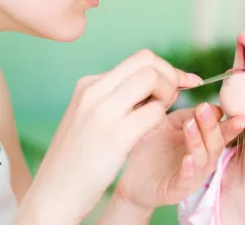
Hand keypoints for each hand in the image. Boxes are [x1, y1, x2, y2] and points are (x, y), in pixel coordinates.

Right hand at [14, 49, 201, 224]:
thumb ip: (119, 98)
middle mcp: (94, 91)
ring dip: (167, 96)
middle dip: (170, 77)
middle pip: (149, 60)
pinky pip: (154, 112)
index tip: (182, 84)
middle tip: (170, 101)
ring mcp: (103, 112)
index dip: (167, 69)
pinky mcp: (115, 136)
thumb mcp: (91, 117)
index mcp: (89, 85)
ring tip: (157, 119)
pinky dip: (160, 120)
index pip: (141, 59)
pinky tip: (148, 134)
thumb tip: (159, 83)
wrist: (54, 193)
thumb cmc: (79, 157)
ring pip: (152, 79)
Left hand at [114, 102, 244, 209]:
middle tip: (204, 108)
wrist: (132, 177)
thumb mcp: (169, 124)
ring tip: (189, 125)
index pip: (223, 130)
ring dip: (198, 141)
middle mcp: (205, 159)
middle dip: (212, 125)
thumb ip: (185, 111)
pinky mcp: (178, 190)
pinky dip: (190, 169)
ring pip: (204, 159)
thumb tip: (196, 86)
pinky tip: (188, 158)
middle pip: (216, 142)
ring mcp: (193, 175)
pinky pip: (187, 180)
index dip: (229, 121)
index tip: (230, 106)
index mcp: (206, 142)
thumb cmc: (154, 147)